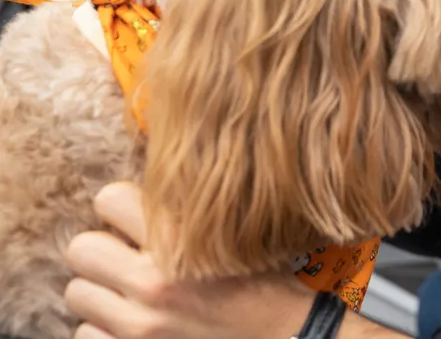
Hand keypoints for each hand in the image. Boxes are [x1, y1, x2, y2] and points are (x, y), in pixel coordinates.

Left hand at [63, 182, 315, 338]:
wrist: (284, 338)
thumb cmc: (263, 283)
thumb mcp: (234, 233)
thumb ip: (186, 213)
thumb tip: (140, 194)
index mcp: (181, 241)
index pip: (108, 199)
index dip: (120, 205)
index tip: (134, 216)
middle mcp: (154, 283)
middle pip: (80, 248)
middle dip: (102, 250)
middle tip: (127, 256)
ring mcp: (139, 326)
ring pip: (77, 293)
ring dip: (101, 291)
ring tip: (131, 292)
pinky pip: (85, 334)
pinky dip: (104, 329)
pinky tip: (134, 322)